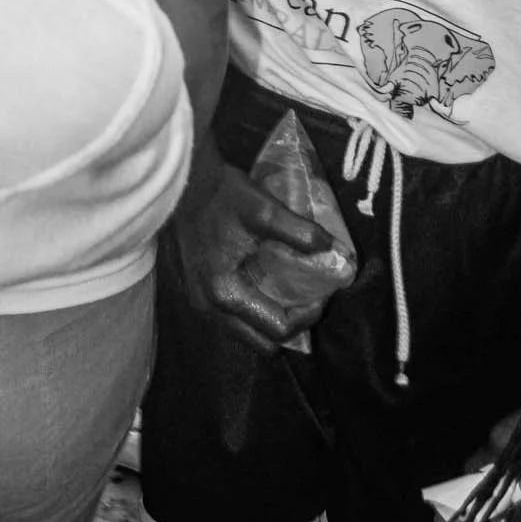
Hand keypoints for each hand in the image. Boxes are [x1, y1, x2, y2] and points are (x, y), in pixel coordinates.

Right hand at [167, 147, 334, 353]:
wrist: (182, 179)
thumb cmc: (222, 194)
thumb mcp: (266, 209)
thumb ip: (302, 234)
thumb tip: (338, 253)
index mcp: (226, 292)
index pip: (277, 328)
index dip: (307, 316)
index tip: (322, 294)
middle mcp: (209, 307)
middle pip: (260, 342)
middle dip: (289, 325)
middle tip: (306, 298)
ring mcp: (198, 301)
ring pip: (243, 332)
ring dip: (268, 319)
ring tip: (287, 290)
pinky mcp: (194, 290)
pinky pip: (229, 316)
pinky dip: (251, 309)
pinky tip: (260, 281)